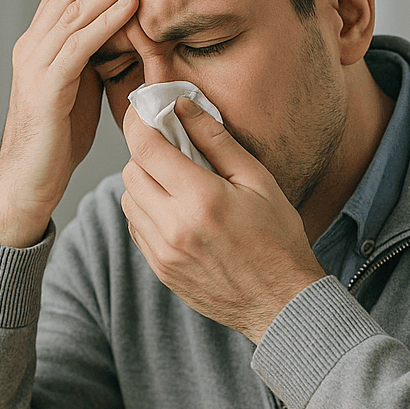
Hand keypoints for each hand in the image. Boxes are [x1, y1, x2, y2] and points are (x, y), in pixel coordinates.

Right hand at [0, 0, 151, 246]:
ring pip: (75, 11)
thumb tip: (120, 36)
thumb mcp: (78, 90)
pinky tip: (131, 4)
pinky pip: (80, 46)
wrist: (28, 184)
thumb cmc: (56, 142)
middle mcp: (32, 46)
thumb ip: (90, 59)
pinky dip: (107, 21)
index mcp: (39, 44)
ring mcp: (36, 65)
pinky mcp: (46, 88)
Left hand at [120, 98, 326, 342]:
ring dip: (144, 182)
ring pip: (128, 200)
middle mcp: (174, 227)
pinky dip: (147, 211)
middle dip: (146, 153)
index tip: (148, 110)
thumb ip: (216, 141)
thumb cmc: (278, 239)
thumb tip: (183, 106)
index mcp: (202, 200)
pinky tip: (176, 210)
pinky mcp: (160, 269)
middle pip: (131, 171)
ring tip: (177, 182)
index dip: (140, 121)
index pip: (146, 147)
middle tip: (172, 149)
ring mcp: (163, 253)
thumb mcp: (257, 181)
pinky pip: (136, 227)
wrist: (281, 302)